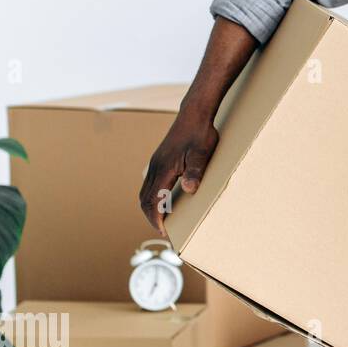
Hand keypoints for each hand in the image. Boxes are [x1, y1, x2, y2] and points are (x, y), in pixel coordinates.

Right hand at [139, 112, 218, 236]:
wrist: (194, 114)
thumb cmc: (200, 134)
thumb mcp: (203, 153)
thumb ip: (196, 171)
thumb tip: (189, 189)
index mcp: (164, 169)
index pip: (153, 201)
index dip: (156, 219)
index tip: (163, 232)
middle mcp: (155, 167)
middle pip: (144, 199)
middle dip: (151, 217)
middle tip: (163, 231)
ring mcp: (156, 163)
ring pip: (145, 192)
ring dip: (150, 207)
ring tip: (161, 220)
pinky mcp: (159, 160)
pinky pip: (150, 183)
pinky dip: (152, 197)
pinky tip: (163, 199)